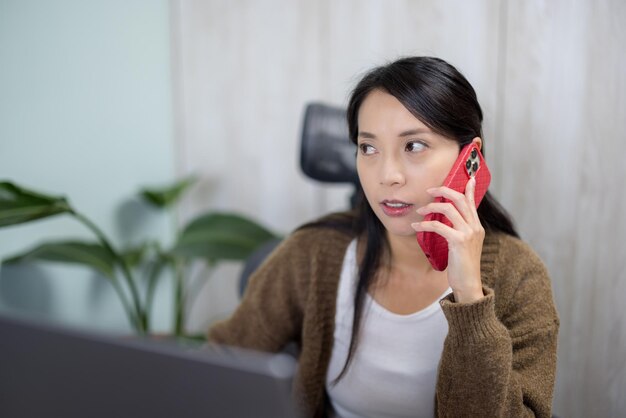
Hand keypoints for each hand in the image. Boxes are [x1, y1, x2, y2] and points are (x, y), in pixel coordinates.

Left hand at [411, 177, 484, 302]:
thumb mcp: (464, 245)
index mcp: (477, 227)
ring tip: (420, 211)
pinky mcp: (458, 241)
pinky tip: (416, 226)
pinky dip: (424, 224)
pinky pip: (438, 226)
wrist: (469, 284)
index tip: (467, 178)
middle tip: (430, 190)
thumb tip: (445, 222)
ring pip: (449, 209)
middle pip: (460, 200)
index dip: (469, 189)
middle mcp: (475, 227)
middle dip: (444, 191)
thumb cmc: (463, 266)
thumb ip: (459, 231)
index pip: (472, 202)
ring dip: (431, 207)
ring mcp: (468, 233)